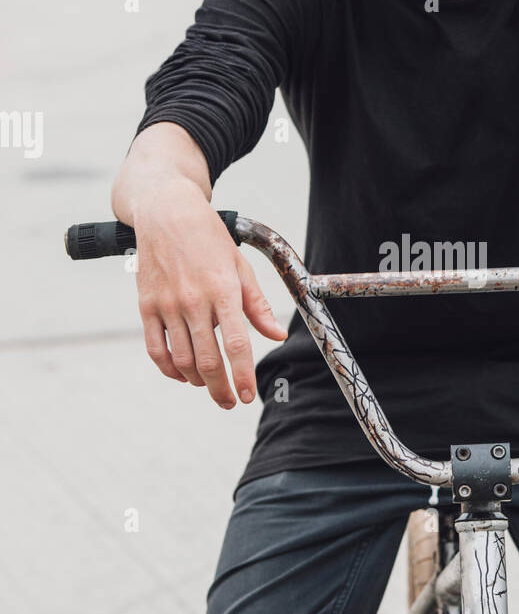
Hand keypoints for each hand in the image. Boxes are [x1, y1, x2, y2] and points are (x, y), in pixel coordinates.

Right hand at [133, 181, 286, 407]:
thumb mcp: (240, 266)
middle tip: (229, 401)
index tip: (247, 395)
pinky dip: (169, 369)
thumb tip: (276, 335)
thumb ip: (257, 305)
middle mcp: (193, 300)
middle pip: (207, 360)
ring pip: (181, 359)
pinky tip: (182, 375)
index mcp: (222, 290)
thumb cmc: (209, 238)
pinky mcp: (146, 306)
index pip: (235, 344)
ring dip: (197, 381)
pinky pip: (156, 349)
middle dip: (220, 388)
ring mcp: (167, 304)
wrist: (166, 212)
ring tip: (209, 385)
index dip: (242, 375)